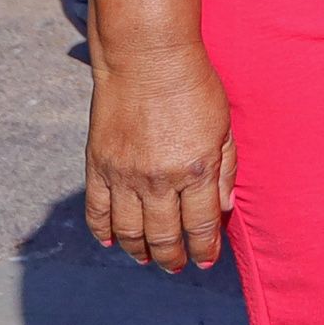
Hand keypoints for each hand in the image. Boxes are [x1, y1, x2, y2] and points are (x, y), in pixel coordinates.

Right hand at [84, 35, 235, 270]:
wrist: (145, 58)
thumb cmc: (193, 86)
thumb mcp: (222, 126)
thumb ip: (225, 169)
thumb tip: (225, 209)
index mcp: (195, 170)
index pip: (200, 226)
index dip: (204, 249)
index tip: (207, 260)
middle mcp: (158, 179)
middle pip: (164, 236)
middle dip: (173, 257)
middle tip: (177, 266)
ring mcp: (124, 175)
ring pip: (129, 231)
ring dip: (140, 251)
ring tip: (148, 259)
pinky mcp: (98, 165)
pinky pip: (97, 211)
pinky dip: (103, 232)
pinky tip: (112, 242)